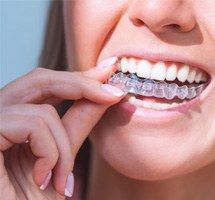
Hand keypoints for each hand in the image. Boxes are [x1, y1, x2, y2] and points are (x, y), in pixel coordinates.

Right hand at [0, 60, 123, 198]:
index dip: (78, 77)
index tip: (109, 70)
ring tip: (63, 179)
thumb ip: (77, 124)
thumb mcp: (62, 157)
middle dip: (81, 84)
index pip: (45, 85)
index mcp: (14, 122)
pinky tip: (42, 177)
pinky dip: (48, 151)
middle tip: (113, 93)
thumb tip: (104, 95)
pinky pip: (30, 124)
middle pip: (39, 79)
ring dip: (63, 145)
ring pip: (41, 109)